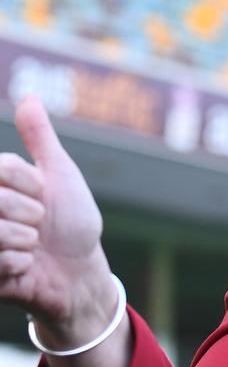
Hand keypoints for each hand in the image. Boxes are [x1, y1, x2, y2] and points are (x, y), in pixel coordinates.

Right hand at [0, 96, 114, 334]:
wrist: (80, 270)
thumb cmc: (71, 222)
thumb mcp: (59, 175)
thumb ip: (39, 138)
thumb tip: (29, 96)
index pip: (1, 168)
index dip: (31, 183)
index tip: (42, 194)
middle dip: (30, 212)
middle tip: (39, 225)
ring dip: (26, 240)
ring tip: (32, 246)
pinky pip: (1, 261)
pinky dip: (21, 264)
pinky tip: (24, 267)